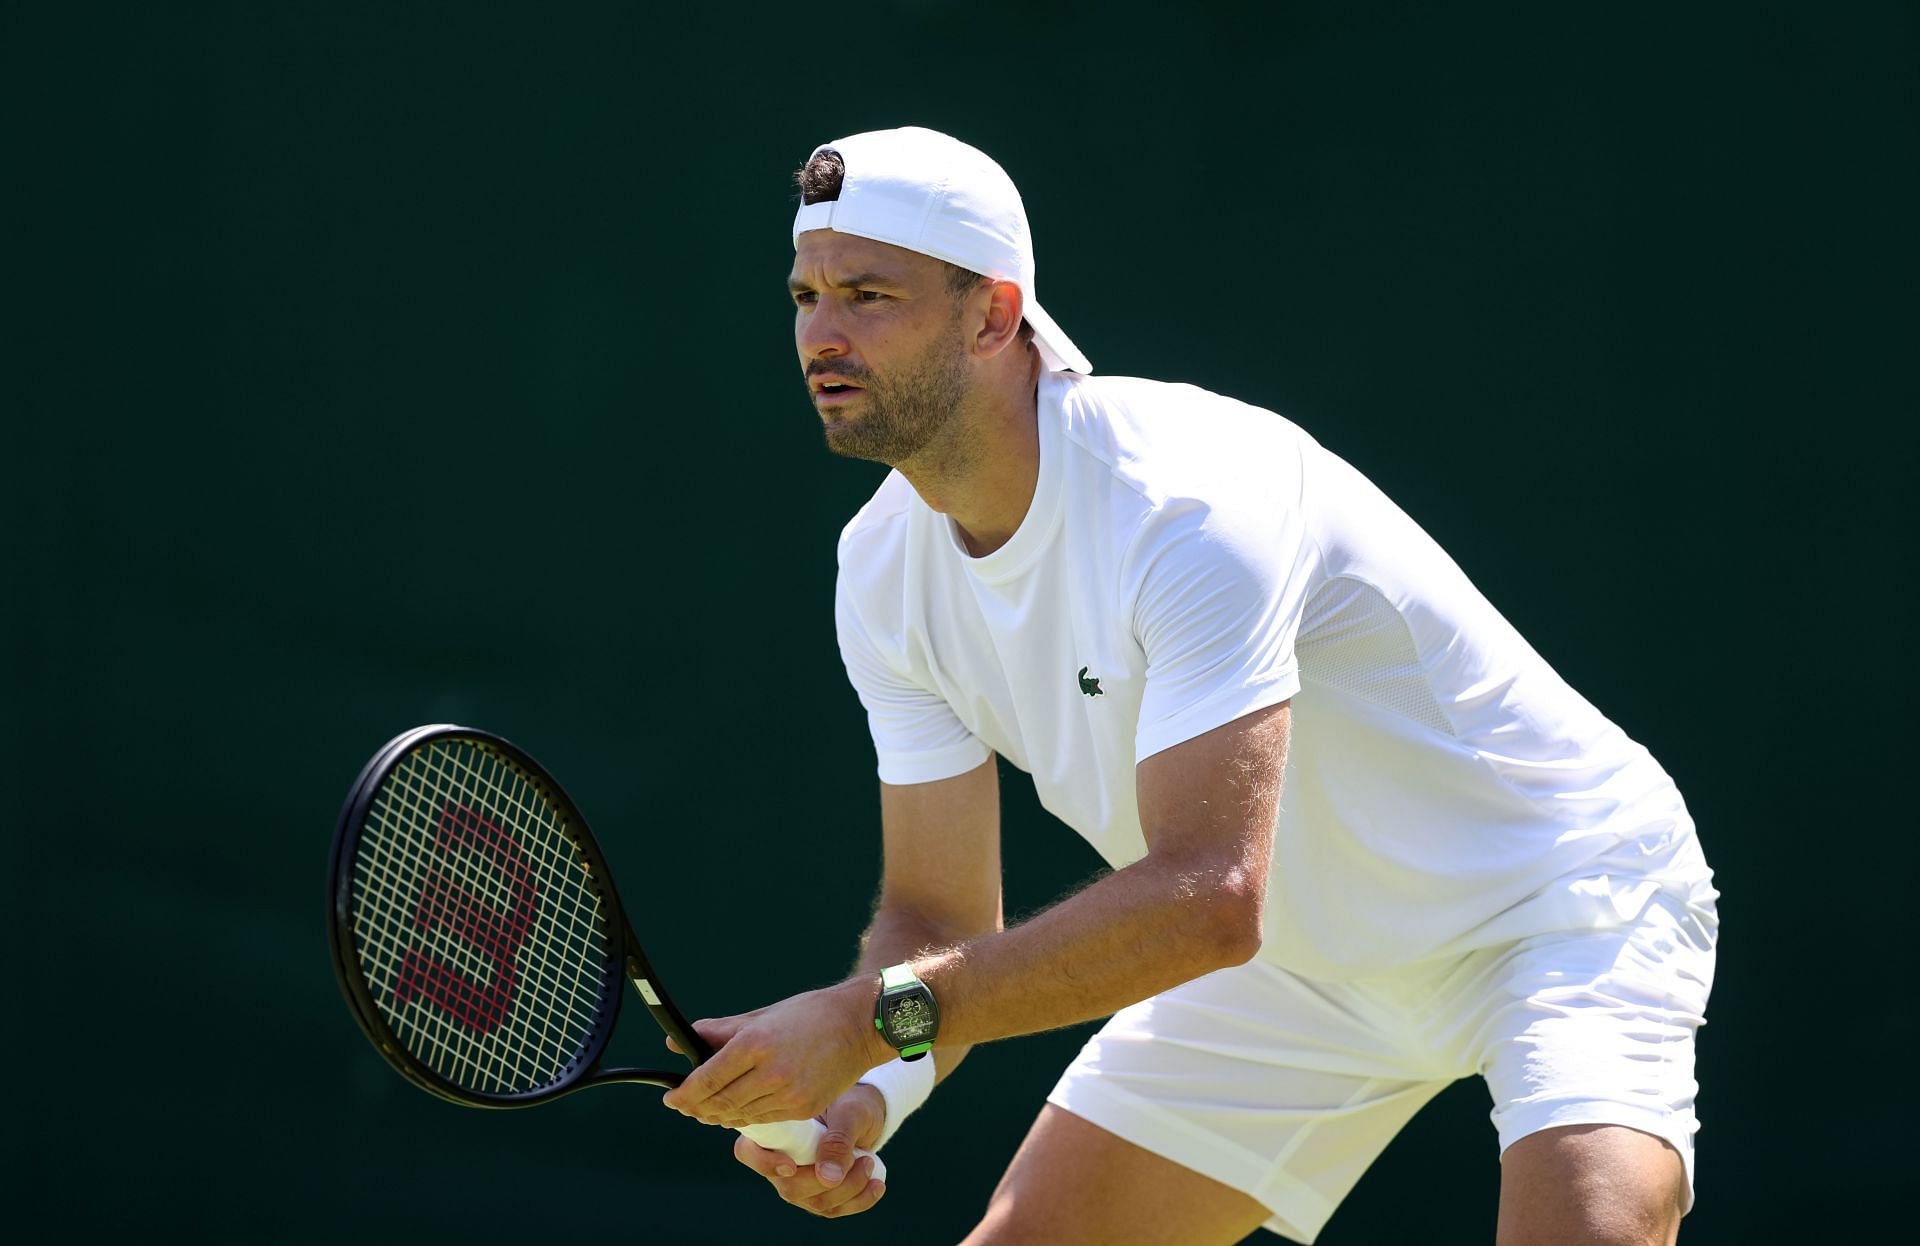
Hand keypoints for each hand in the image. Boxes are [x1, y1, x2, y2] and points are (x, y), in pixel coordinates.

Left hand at [661, 978, 890, 1127]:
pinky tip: (739, 1109)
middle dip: (696, 1108)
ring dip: (718, 1115)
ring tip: (708, 1108)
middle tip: (684, 1105)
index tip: (670, 1097)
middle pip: (719, 1103)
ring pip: (740, 1116)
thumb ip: (718, 1031)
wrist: (860, 1025)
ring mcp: (789, 1095)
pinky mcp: (804, 1109)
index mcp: (755, 1043)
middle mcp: (770, 1073)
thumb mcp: (760, 1015)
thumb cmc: (809, 1014)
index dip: (683, 1093)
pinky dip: (746, 1117)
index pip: (706, 1079)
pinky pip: (764, 1119)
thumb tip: (678, 1041)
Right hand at [731, 1084, 889, 1217]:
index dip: (764, 1163)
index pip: (747, 1152)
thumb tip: (827, 1179)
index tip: (791, 1165)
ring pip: (815, 1202)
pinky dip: (860, 1201)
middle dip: (826, 1181)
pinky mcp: (819, 1196)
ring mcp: (798, 1183)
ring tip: (870, 1162)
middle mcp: (779, 1162)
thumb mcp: (848, 1113)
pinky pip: (834, 1210)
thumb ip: (837, 1140)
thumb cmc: (849, 1104)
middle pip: (789, 1188)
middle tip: (860, 1158)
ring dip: (849, 1189)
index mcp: (774, 1132)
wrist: (864, 1114)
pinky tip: (877, 1185)